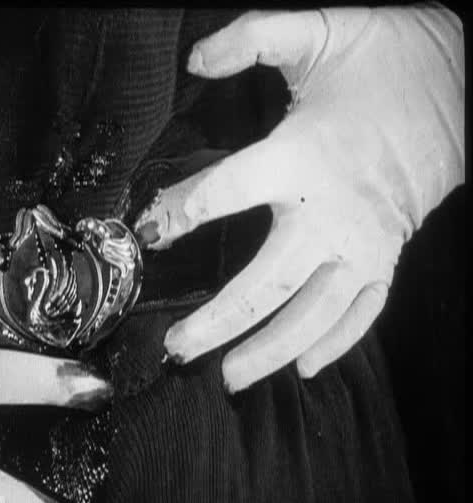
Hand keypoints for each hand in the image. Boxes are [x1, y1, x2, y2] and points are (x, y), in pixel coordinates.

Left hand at [134, 6, 462, 391]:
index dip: (179, 211)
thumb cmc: (381, 62)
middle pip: (264, 283)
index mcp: (301, 156)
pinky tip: (302, 366)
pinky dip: (335, 344)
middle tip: (177, 348)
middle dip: (217, 321)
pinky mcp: (387, 258)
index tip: (151, 228)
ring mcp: (364, 244)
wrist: (458, 85)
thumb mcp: (316, 32)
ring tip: (229, 377)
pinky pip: (361, 313)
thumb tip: (195, 60)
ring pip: (312, 314)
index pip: (222, 192)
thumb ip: (250, 38)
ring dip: (269, 350)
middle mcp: (332, 212)